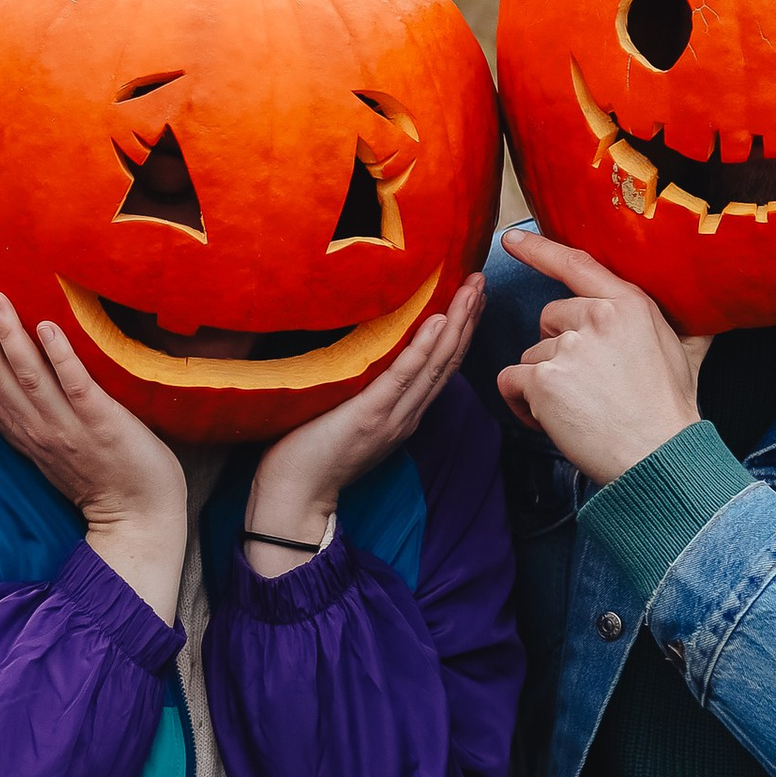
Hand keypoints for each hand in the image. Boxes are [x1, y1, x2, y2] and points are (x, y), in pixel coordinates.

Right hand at [0, 284, 188, 622]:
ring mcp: (68, 427)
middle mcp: (37, 429)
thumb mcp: (54, 448)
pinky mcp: (102, 425)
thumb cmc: (103, 480)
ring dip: (6, 334)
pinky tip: (48, 327)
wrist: (138, 522)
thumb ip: (35, 414)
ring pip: (26, 376)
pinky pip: (76, 387)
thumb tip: (19, 373)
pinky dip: (59, 357)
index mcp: (22, 433)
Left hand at [242, 273, 487, 565]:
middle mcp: (407, 414)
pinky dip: (423, 349)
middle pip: (447, 360)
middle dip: (467, 318)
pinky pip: (402, 377)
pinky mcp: (369, 416)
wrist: (295, 496)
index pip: (440, 366)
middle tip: (480, 280)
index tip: (470, 296)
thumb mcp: (349, 416)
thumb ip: (366, 391)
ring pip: (435, 365)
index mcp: (404, 414)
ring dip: (456, 324)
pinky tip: (436, 322)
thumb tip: (364, 353)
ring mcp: (392, 416)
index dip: (460, 330)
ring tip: (470, 290)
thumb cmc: (311, 455)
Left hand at [493, 232, 706, 485]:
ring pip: (532, 355)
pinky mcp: (544, 380)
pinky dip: (521, 404)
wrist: (659, 457)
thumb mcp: (687, 353)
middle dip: (559, 351)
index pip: (576, 265)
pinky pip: (511, 382)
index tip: (511, 238)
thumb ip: (684, 325)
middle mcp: (596, 317)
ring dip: (544, 384)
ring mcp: (568, 347)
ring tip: (579, 410)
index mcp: (629, 304)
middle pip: (549, 319)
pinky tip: (550, 421)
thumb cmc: (671, 410)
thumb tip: (708, 312)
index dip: (539, 249)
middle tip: (588, 387)